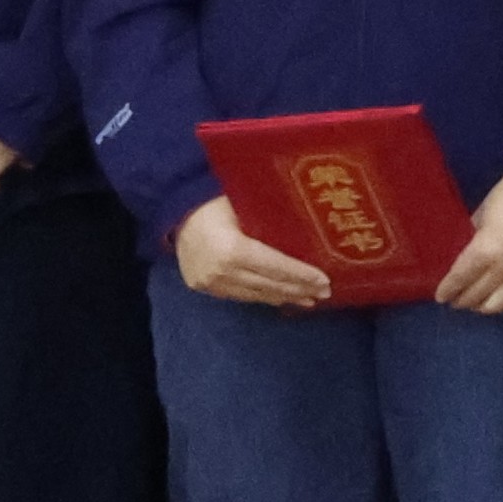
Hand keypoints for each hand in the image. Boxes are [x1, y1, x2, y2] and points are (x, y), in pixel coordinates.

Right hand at [173, 194, 334, 308]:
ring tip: (308, 300)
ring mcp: (210, 283)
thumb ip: (272, 223)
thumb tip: (311, 233)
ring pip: (254, 295)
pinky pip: (238, 296)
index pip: (275, 266)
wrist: (177, 212)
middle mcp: (221, 271)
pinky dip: (261, 296)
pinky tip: (279, 297)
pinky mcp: (203, 288)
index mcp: (233, 249)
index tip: (325, 281)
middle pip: (268, 285)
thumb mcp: (247, 206)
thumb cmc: (218, 201)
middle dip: (298, 290)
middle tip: (324, 293)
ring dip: (282, 297)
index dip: (301, 275)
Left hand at [434, 160, 502, 315]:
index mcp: (484, 251)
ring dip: (483, 306)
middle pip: (475, 297)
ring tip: (478, 301)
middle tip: (456, 299)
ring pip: (498, 306)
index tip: (441, 296)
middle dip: (461, 300)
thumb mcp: (480, 217)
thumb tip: (465, 259)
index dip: (446, 291)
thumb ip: (472, 241)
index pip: (458, 280)